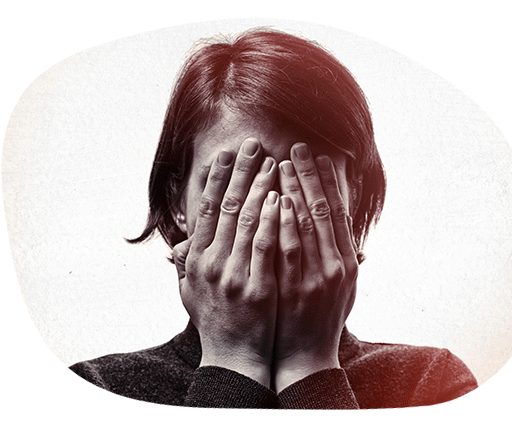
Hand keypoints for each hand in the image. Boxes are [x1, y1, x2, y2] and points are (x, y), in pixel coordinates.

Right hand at [173, 138, 278, 387]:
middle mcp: (211, 263)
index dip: (218, 180)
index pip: (206, 210)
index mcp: (197, 260)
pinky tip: (280, 197)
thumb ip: (185, 265)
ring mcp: (233, 274)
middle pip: (227, 207)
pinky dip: (270, 219)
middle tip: (253, 145)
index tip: (227, 156)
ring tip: (272, 162)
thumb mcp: (190, 293)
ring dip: (260, 188)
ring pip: (246, 221)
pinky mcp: (257, 287)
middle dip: (242, 173)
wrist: (234, 358)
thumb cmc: (215, 322)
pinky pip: (265, 246)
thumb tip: (179, 243)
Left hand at [274, 143, 358, 392]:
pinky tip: (277, 199)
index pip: (337, 213)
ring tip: (283, 162)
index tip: (320, 157)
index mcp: (347, 263)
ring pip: (305, 225)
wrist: (305, 357)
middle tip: (298, 146)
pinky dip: (284, 222)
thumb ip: (338, 256)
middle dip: (310, 176)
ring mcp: (315, 277)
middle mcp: (335, 266)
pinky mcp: (295, 288)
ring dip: (294, 191)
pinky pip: (288, 249)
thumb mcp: (340, 289)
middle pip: (322, 211)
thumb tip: (334, 227)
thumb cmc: (321, 320)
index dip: (329, 183)